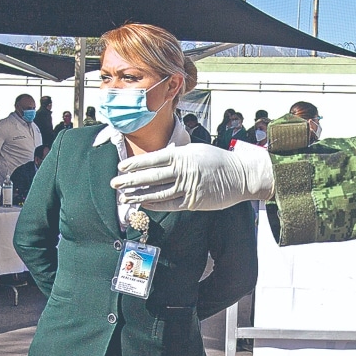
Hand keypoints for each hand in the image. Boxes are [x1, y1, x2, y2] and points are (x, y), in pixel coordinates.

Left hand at [111, 142, 273, 211]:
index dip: (135, 164)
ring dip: (139, 195)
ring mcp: (187, 188)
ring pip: (158, 193)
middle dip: (130, 181)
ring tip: (125, 197)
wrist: (240, 176)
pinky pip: (170, 204)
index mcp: (182, 156)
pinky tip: (144, 204)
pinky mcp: (193, 202)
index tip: (121, 167)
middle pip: (151, 177)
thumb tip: (159, 158)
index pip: (152, 159)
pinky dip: (155, 204)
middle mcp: (183, 171)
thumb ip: (177, 155)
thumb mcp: (196, 151)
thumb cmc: (218, 161)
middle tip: (114, 184)